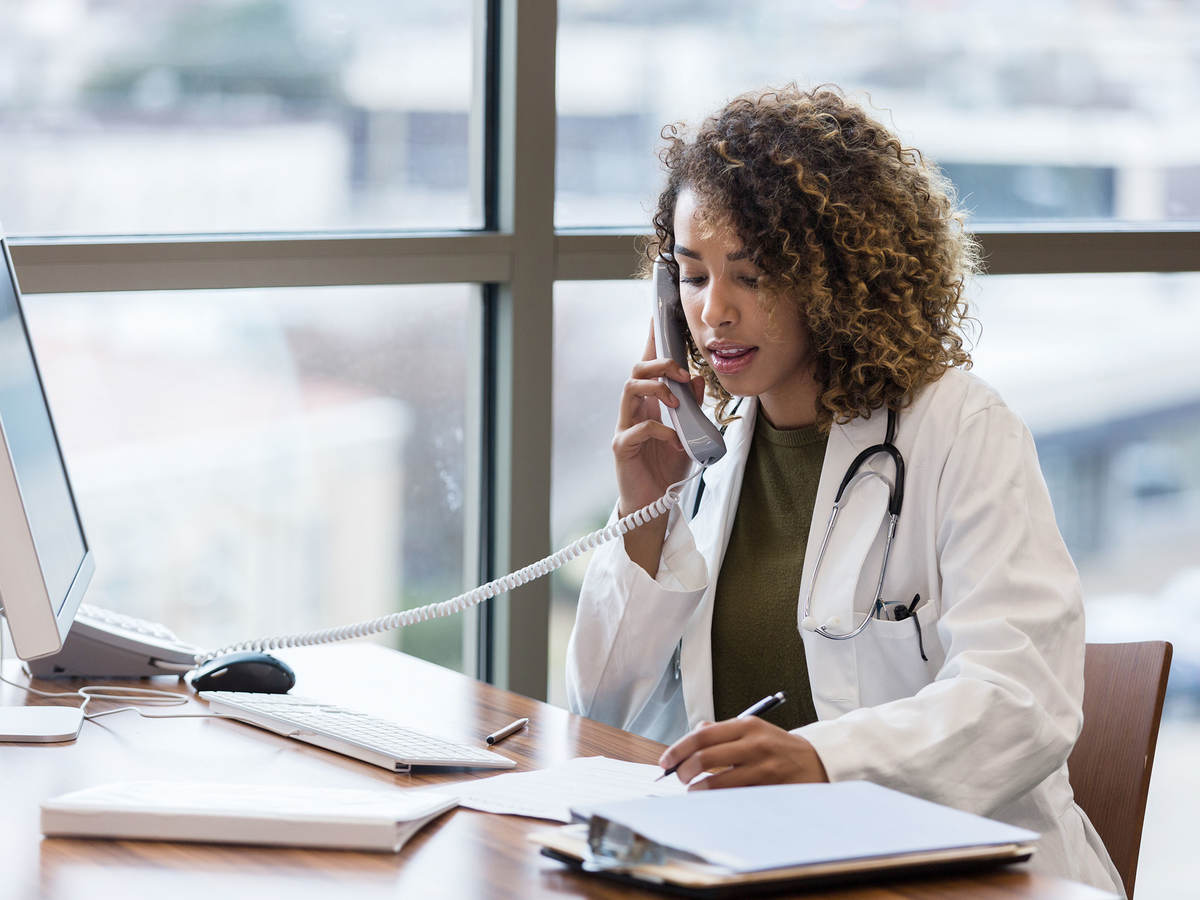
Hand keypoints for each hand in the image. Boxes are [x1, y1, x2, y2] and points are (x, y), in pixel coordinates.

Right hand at [614, 320, 704, 516]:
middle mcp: (634, 410)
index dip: (652, 340)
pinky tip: (677, 442)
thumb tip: (699, 378)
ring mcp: (625, 427)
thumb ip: (694, 407)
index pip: (648, 365)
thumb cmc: (667, 469)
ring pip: (629, 389)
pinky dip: (661, 430)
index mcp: (649, 403)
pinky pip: (637, 428)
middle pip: (636, 370)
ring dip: (656, 388)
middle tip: (683, 373)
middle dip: (660, 364)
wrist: (654, 506)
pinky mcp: (622, 448)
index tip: (658, 316)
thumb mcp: (689, 434)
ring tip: (677, 401)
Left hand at [658, 717, 828, 789]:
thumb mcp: (753, 730)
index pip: (702, 736)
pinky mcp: (770, 790)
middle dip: (684, 772)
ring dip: (698, 791)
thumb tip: (691, 736)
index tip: (665, 762)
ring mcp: (763, 768)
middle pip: (705, 758)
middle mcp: (754, 744)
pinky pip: (735, 798)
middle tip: (680, 779)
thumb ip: (721, 731)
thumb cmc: (777, 747)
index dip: (678, 750)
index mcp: (746, 725)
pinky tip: (714, 800)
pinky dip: (719, 800)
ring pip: (718, 783)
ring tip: (694, 792)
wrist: (817, 762)